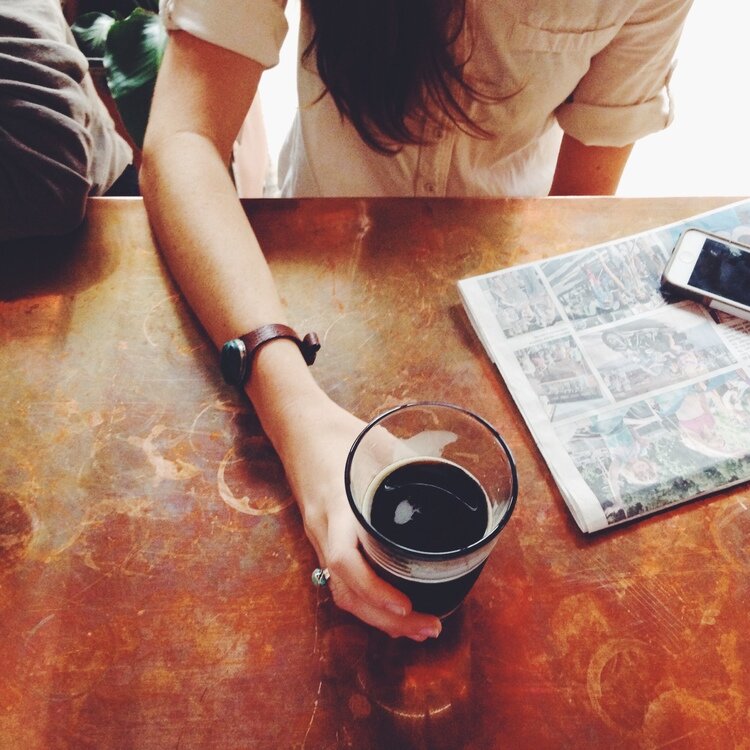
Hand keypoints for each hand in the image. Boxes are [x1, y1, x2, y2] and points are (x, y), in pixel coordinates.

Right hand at [271, 393, 442, 640]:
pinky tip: (390, 610)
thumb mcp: (379, 444)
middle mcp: (325, 528)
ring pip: (340, 591)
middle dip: (385, 619)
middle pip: (345, 590)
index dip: (374, 589)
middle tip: (429, 629)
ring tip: (416, 630)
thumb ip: (411, 464)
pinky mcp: (322, 538)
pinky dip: (365, 602)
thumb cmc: (340, 434)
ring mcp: (320, 536)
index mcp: (338, 504)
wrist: (298, 428)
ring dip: (376, 618)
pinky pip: (338, 580)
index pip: (344, 559)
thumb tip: (455, 480)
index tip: (406, 606)